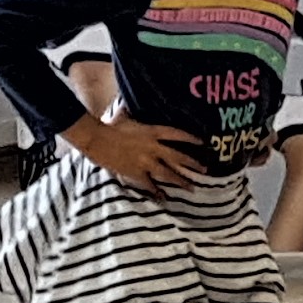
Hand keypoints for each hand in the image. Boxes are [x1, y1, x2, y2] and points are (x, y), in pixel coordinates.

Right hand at [67, 113, 201, 195]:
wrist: (98, 139)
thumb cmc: (109, 126)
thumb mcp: (123, 115)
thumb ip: (130, 110)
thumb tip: (128, 103)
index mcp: (152, 132)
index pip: (177, 134)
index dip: (191, 138)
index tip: (203, 142)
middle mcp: (153, 148)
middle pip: (178, 157)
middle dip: (193, 164)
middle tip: (205, 169)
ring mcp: (146, 162)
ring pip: (168, 174)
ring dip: (181, 181)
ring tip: (193, 188)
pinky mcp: (136, 173)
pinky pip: (150, 185)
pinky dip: (157, 193)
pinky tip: (164, 199)